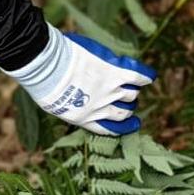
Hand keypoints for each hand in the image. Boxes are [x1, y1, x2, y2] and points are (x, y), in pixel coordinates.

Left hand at [6, 26, 156, 135]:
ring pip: (131, 95)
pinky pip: (137, 76)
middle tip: (130, 101)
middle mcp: (100, 108)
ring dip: (133, 90)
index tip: (133, 124)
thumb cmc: (43, 81)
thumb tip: (75, 98)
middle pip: (124, 112)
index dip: (123, 126)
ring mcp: (108, 90)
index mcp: (84, 118)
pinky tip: (150, 76)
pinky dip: (146, 76)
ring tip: (133, 84)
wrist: (45, 67)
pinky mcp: (113, 72)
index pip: (109, 128)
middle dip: (128, 107)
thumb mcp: (55, 102)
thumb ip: (71, 103)